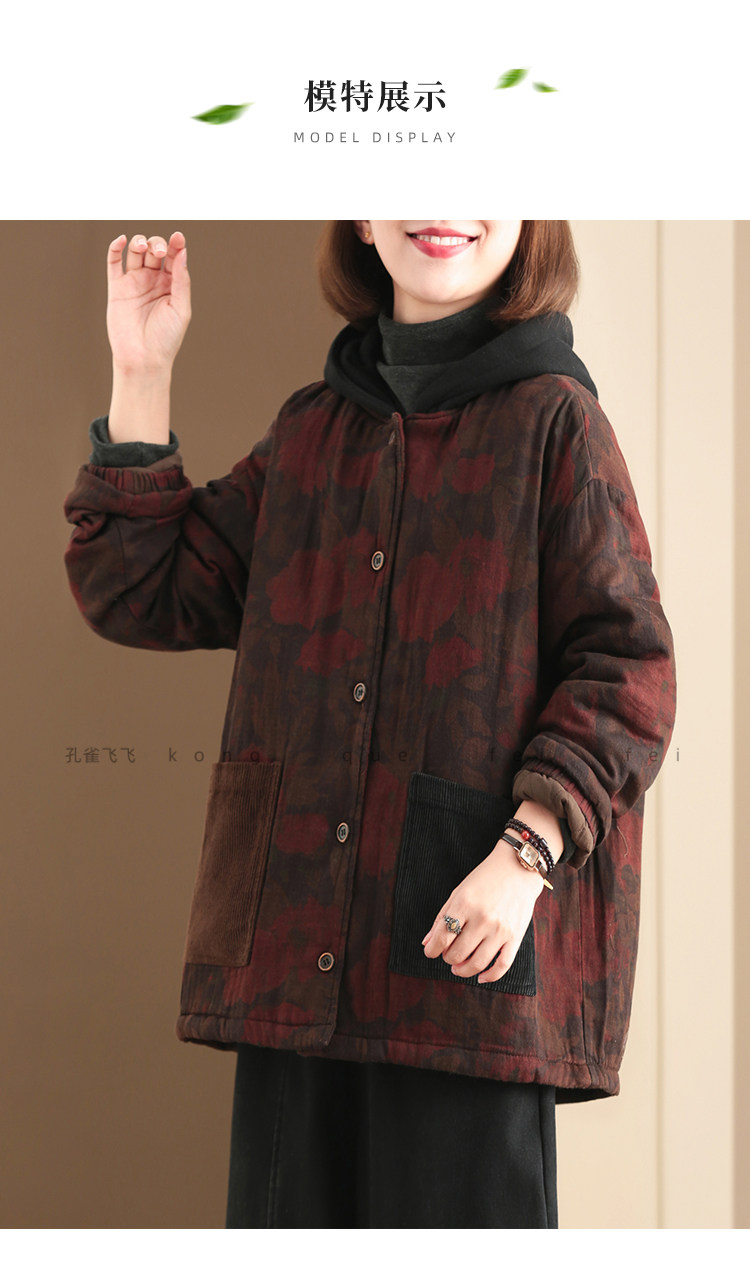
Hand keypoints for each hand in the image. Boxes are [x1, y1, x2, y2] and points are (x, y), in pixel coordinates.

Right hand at [106, 231, 191, 375]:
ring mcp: (134, 283)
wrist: (143, 358)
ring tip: (141, 246)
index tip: (178, 237)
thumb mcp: (181, 308)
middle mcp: (153, 281)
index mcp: (172, 285)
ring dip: (139, 242)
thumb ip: (181, 280)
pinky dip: (115, 248)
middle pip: (154, 250)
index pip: (174, 257)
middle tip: (159, 252)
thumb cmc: (166, 338)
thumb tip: (183, 252)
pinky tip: (121, 240)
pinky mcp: (117, 288)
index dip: (176, 244)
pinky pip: (113, 263)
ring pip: (135, 252)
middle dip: (157, 244)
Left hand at [421, 837, 544, 983]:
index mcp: (464, 904)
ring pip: (477, 963)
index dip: (431, 950)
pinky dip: (490, 977)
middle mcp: (482, 918)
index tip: (430, 952)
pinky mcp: (515, 936)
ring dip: (463, 970)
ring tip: (458, 967)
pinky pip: (502, 965)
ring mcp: (500, 929)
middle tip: (447, 955)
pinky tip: (481, 977)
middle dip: (447, 958)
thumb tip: (427, 943)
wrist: (518, 869)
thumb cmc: (485, 879)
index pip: (442, 937)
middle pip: (457, 953)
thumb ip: (442, 917)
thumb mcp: (459, 892)